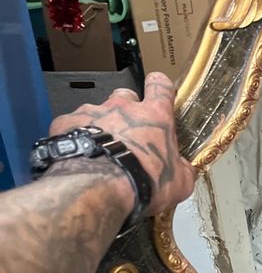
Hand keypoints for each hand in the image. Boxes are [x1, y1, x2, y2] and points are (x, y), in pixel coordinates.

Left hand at [48, 72, 195, 215]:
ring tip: (102, 151)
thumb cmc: (144, 182)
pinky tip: (80, 155)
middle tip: (129, 133)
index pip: (160, 85)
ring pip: (97, 110)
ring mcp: (92, 112)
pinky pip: (72, 125)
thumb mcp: (179, 183)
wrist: (100, 187)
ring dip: (101, 126)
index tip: (160, 91)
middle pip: (125, 96)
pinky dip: (76, 136)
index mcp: (155, 116)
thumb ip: (183, 170)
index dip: (160, 86)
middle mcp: (123, 107)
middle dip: (127, 109)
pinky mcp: (66, 123)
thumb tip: (185, 170)